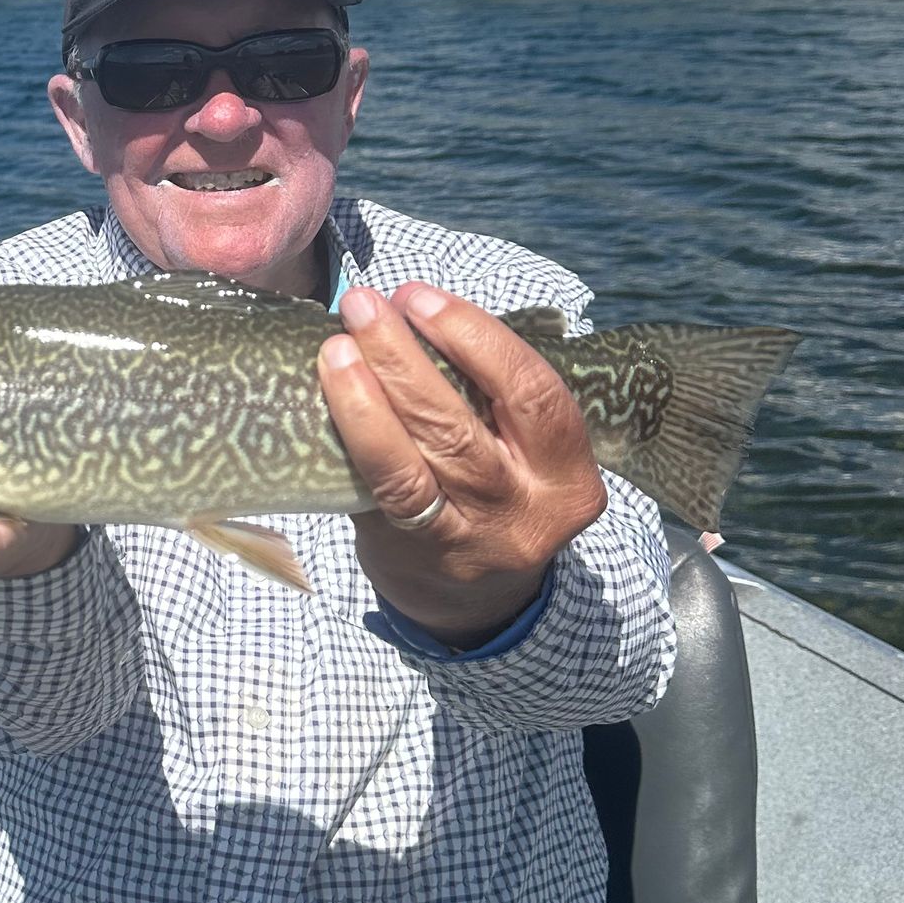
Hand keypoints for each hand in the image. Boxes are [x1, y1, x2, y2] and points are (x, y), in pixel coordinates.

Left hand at [317, 281, 608, 647]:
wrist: (475, 605)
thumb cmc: (492, 499)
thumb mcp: (521, 455)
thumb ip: (488, 398)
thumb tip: (409, 313)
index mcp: (570, 475)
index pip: (532, 391)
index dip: (472, 335)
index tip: (419, 297)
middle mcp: (529, 510)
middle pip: (464, 419)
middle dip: (406, 352)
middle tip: (362, 305)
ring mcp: (474, 538)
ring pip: (421, 453)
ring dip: (371, 389)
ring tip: (338, 344)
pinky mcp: (421, 554)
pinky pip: (387, 486)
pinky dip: (359, 434)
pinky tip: (333, 397)